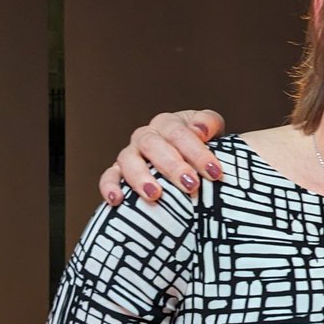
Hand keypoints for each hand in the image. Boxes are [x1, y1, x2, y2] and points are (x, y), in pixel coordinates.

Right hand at [98, 109, 225, 203]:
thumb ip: (209, 124)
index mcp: (168, 123)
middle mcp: (146, 136)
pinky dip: (109, 187)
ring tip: (155, 194)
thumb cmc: (202, 145)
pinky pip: (109, 177)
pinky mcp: (118, 172)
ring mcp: (130, 154)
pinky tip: (117, 200)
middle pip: (154, 145)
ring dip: (141, 177)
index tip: (214, 172)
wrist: (188, 160)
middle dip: (173, 166)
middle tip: (191, 185)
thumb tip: (200, 130)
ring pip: (128, 160)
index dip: (197, 152)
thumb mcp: (212, 130)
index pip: (180, 133)